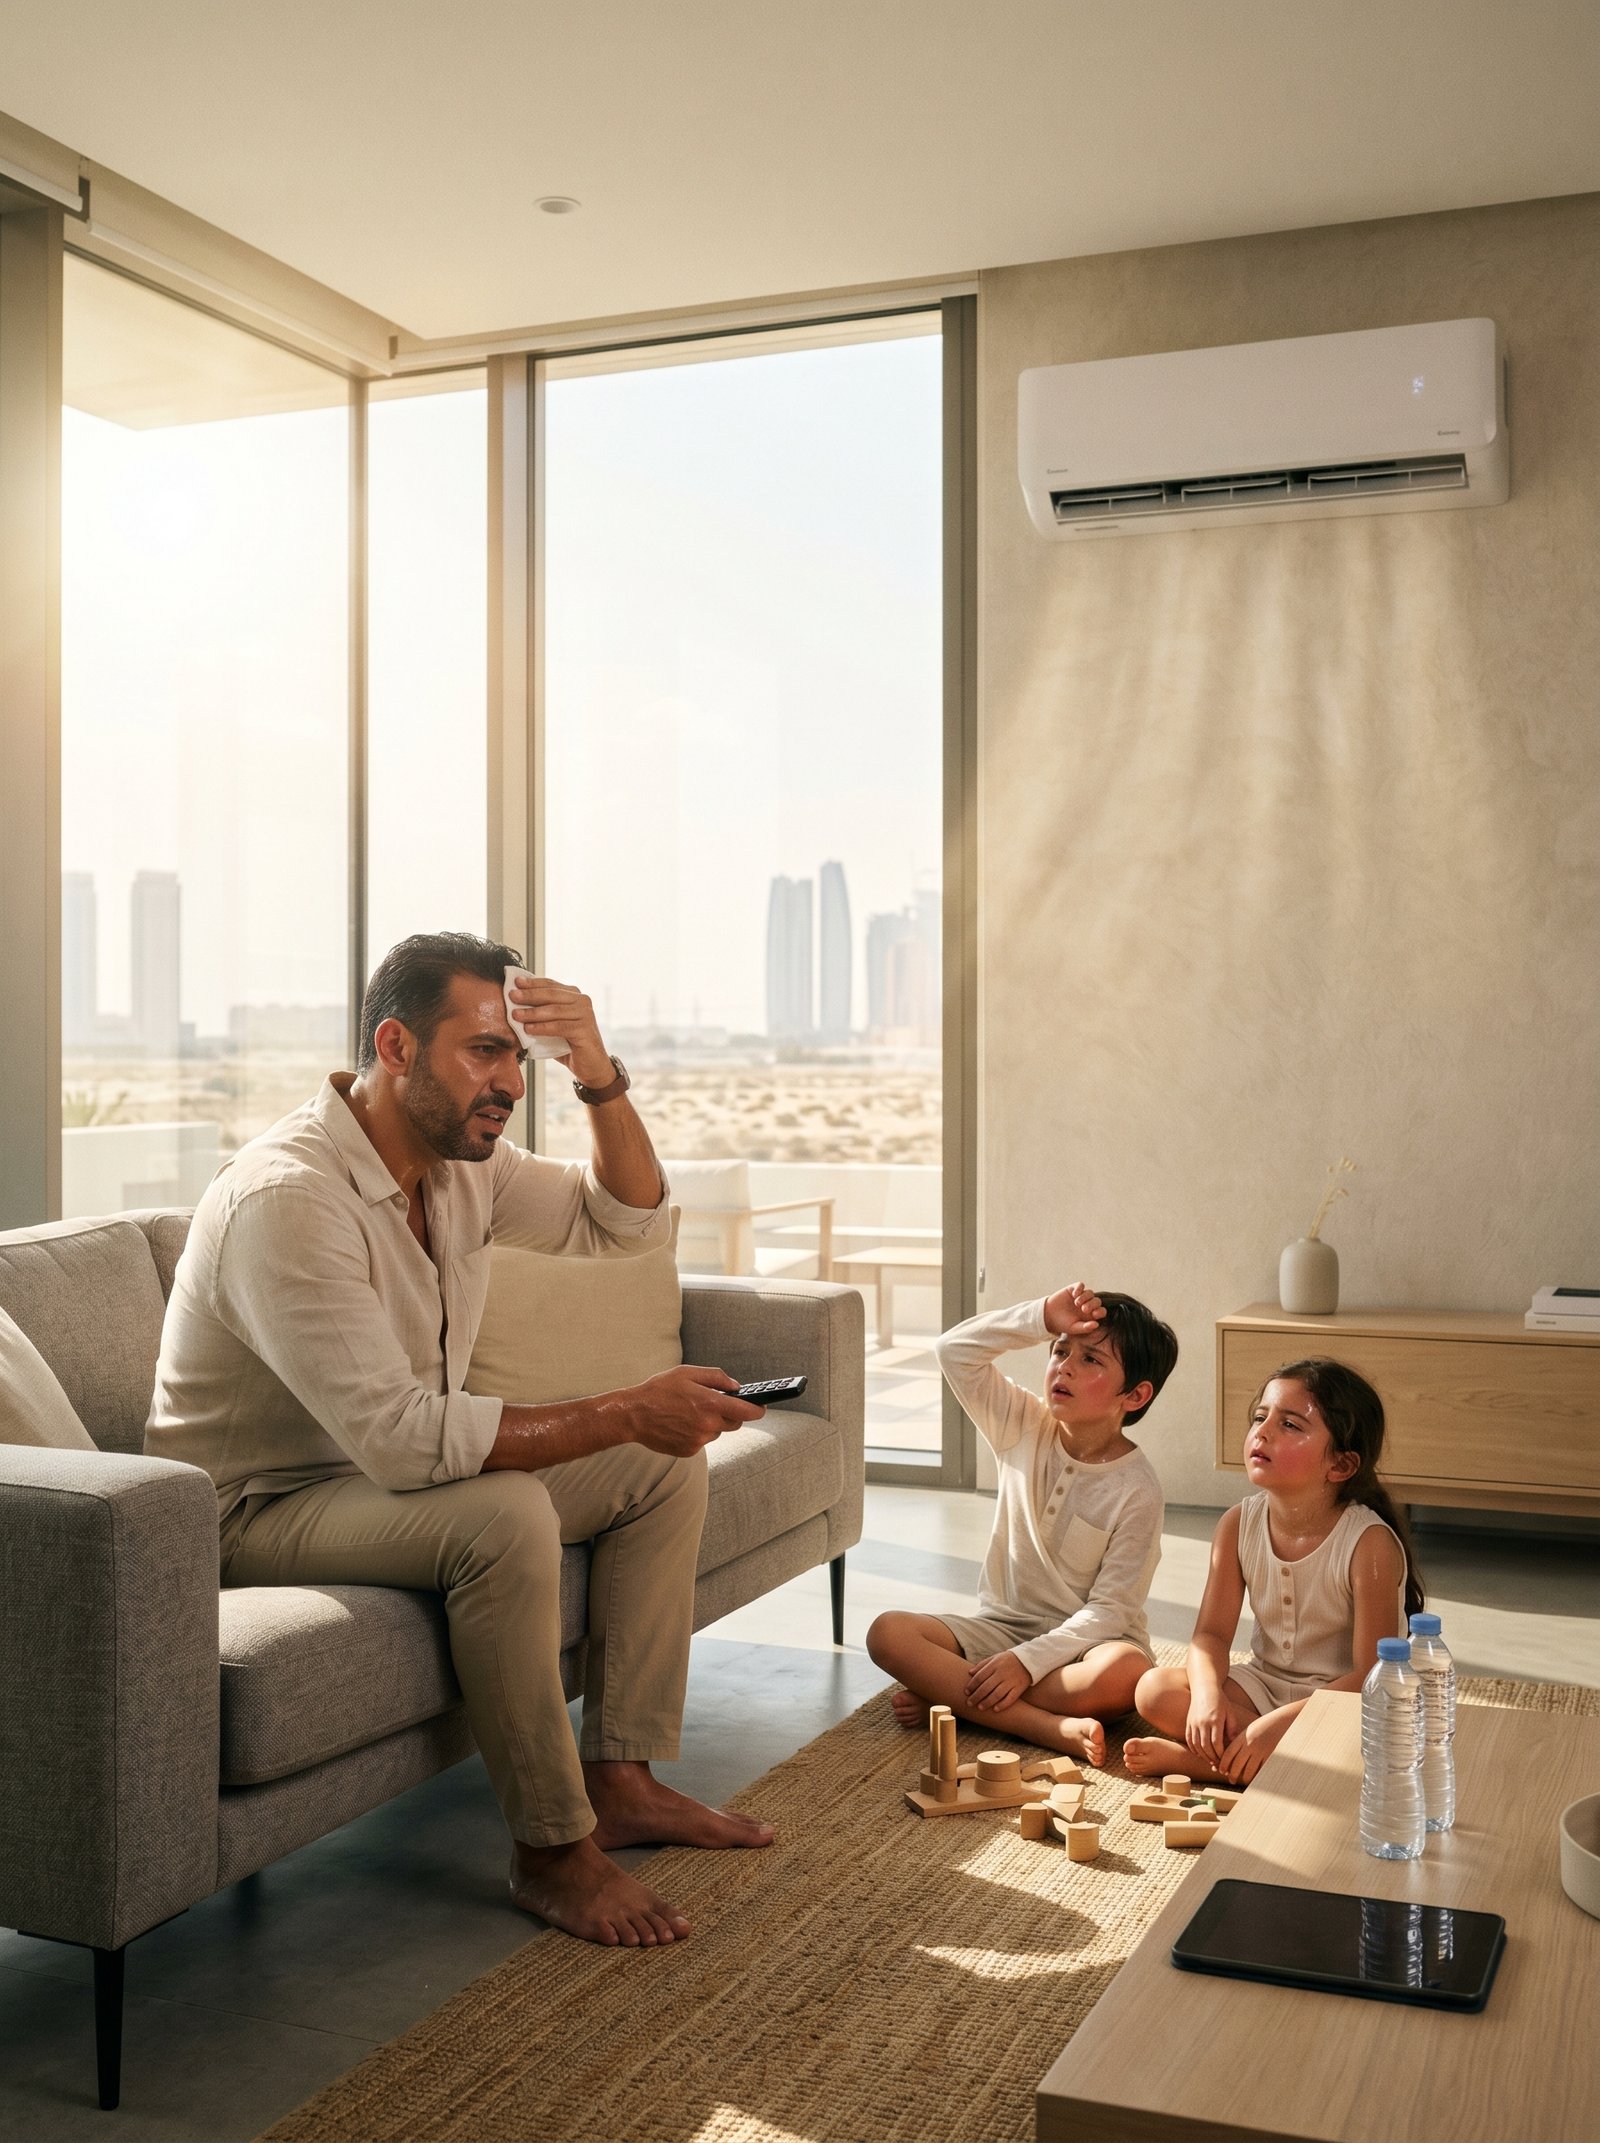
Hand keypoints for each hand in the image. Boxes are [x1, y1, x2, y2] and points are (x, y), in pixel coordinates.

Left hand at [507, 974, 612, 1087]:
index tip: (515, 982)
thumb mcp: (553, 1025)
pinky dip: (542, 1027)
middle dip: (529, 995)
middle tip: (512, 996)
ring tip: (515, 1015)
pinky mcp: (585, 1030)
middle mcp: (583, 1001)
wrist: (591, 1066)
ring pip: (554, 1010)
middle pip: (552, 994)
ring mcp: (586, 1015)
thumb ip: (541, 1014)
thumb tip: (515, 1006)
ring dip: (532, 1012)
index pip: (550, 985)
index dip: (532, 983)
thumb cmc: (569, 1045)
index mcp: (574, 996)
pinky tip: (529, 1029)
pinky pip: (560, 1026)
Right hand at [629, 1366, 765, 1456]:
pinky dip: (697, 1432)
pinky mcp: (689, 1450)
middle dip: (731, 1413)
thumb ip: (716, 1377)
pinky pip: (702, 1440)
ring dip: (711, 1422)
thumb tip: (736, 1387)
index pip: (748, 1411)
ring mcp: (699, 1440)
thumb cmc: (658, 1390)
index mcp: (710, 1404)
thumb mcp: (687, 1373)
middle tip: (717, 1403)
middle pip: (735, 1422)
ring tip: (689, 1411)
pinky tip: (681, 1423)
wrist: (633, 1415)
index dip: (758, 1409)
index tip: (761, 1406)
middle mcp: (708, 1425)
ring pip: (717, 1431)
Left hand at [964, 1651, 1030, 1712]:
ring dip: (987, 1702)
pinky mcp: (1019, 1688)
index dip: (972, 1685)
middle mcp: (1002, 1673)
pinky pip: (1010, 1698)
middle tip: (969, 1703)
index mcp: (994, 1664)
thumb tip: (969, 1673)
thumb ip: (982, 1665)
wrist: (1029, 1660)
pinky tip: (995, 1709)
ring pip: (997, 1694)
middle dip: (976, 1696)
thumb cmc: (1008, 1660)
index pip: (980, 1676)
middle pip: (986, 1687)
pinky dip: (1003, 1704)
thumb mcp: (995, 1658)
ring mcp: (1011, 1681)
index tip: (966, 1692)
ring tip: (979, 1708)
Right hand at [1043, 1281, 1104, 1338]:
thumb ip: (1085, 1327)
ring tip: (1076, 1303)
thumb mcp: (1074, 1328)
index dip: (1100, 1311)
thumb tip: (1097, 1324)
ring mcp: (1080, 1296)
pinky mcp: (1073, 1289)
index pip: (1101, 1311)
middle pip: (1097, 1301)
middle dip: (1092, 1304)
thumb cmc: (1063, 1324)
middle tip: (1083, 1309)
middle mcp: (1087, 1305)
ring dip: (1085, 1297)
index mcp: (1090, 1315)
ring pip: (1090, 1293)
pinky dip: (1079, 1288)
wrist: (1048, 1316)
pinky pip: (1081, 1285)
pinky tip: (1074, 1294)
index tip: (1094, 1314)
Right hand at [1184, 1692, 1231, 1771]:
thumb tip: (1233, 1743)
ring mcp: (1193, 1722)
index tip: (1226, 1760)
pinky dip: (1194, 1749)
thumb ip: (1232, 1728)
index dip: (1221, 1755)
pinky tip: (1200, 1753)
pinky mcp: (1188, 1722)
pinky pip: (1189, 1739)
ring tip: (1211, 1760)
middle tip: (1219, 1765)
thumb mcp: (1230, 1712)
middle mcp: (1202, 1722)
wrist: (1204, 1687)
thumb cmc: (1220, 1700)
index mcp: (1215, 1720)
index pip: (1217, 1744)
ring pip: (1196, 1745)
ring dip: (1203, 1756)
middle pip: (1206, 1747)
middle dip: (1212, 1758)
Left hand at [1219, 1708, 1292, 1783]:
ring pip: (1249, 1770)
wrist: (1282, 1722)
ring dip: (1245, 1778)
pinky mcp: (1271, 1757)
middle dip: (1232, 1774)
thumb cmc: (1264, 1727)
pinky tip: (1256, 1779)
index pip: (1229, 1753)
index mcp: (1243, 1737)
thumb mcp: (1249, 1731)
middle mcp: (1250, 1744)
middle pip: (1237, 1764)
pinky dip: (1258, 1776)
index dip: (1223, 1764)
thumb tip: (1231, 1757)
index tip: (1221, 1770)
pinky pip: (1261, 1770)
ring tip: (1243, 1781)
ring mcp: (1261, 1751)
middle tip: (1231, 1780)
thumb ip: (1240, 1742)